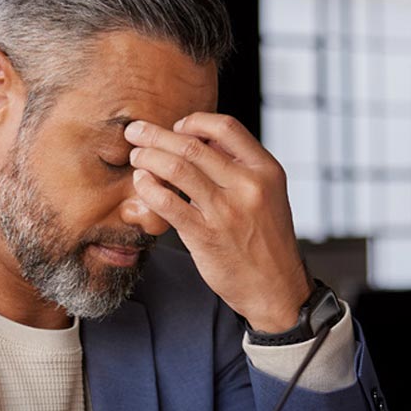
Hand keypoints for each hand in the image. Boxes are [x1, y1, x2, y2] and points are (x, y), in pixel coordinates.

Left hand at [124, 114, 310, 332]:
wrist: (276, 288)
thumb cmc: (266, 240)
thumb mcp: (267, 195)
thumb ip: (238, 168)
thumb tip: (198, 141)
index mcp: (266, 170)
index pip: (226, 127)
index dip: (194, 121)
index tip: (176, 128)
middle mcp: (248, 186)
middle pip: (193, 145)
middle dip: (156, 135)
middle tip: (135, 132)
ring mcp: (226, 211)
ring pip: (177, 169)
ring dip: (149, 157)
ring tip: (136, 156)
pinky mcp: (206, 236)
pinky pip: (168, 203)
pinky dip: (149, 188)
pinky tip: (141, 183)